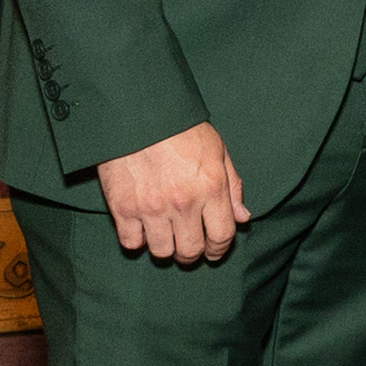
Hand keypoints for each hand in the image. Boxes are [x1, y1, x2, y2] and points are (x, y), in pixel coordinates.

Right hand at [95, 121, 249, 260]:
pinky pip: (131, 242)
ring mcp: (151, 207)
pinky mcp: (122, 207)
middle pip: (191, 251)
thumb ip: (232, 186)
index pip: (222, 236)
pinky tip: (142, 228)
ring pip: (161, 251)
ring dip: (165, 248)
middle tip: (188, 247)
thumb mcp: (217, 149)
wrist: (136, 111)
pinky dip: (137, 239)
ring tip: (165, 236)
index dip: (220, 250)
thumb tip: (242, 217)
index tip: (214, 251)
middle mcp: (183, 203)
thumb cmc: (180, 128)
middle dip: (192, 254)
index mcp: (211, 188)